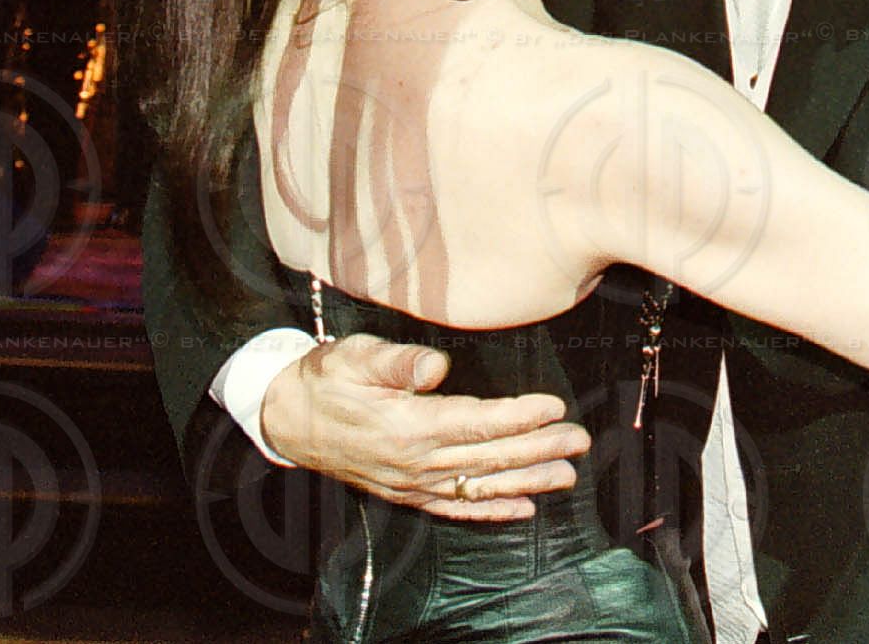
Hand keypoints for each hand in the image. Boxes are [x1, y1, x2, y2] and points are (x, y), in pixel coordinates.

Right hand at [258, 333, 590, 521]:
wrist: (288, 419)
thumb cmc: (327, 379)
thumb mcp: (356, 357)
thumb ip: (398, 363)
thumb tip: (435, 368)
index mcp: (408, 427)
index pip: (477, 422)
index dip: (519, 416)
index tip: (554, 407)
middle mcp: (415, 463)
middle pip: (489, 457)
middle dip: (539, 449)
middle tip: (580, 440)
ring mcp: (411, 484)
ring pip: (480, 487)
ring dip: (527, 482)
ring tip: (567, 475)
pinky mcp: (406, 494)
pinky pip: (455, 507)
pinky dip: (491, 511)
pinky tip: (522, 510)